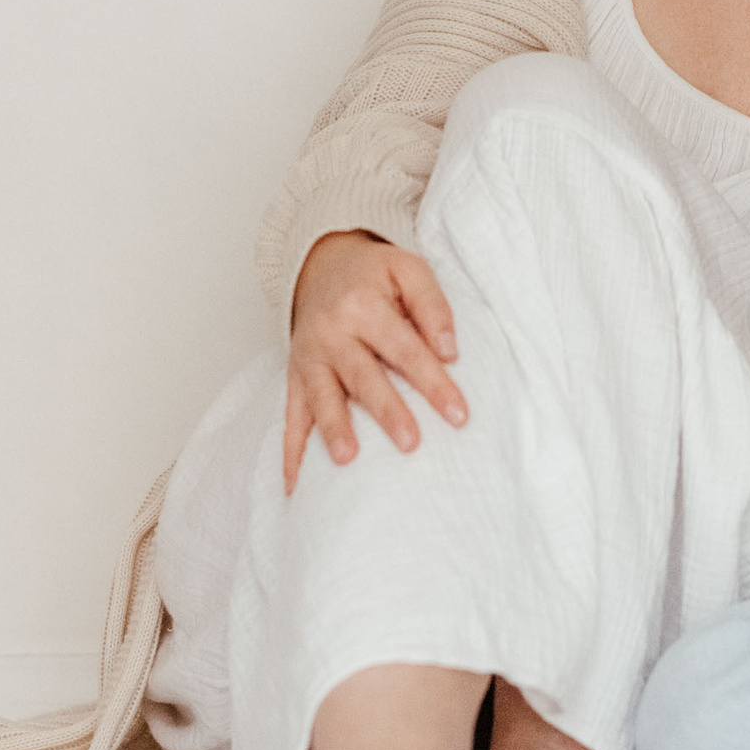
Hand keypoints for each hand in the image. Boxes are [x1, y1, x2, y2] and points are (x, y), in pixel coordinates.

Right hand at [284, 230, 466, 492]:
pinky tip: (295, 485)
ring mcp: (310, 358)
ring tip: (347, 459)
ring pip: (322, 398)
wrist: (321, 264)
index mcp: (364, 306)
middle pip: (364, 377)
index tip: (459, 414)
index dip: (433, 382)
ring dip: (334, 429)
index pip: (406, 350)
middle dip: (387, 411)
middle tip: (411, 443)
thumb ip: (432, 305)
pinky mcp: (295, 377)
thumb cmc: (373, 273)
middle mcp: (332, 334)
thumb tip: (450, 351)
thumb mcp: (408, 268)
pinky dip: (291, 452)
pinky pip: (290, 416)